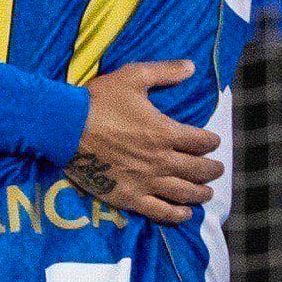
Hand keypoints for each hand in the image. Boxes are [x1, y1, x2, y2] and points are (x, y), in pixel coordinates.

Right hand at [63, 62, 220, 227]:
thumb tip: (192, 66)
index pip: (201, 141)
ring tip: (207, 193)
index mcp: (165, 132)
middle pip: (198, 169)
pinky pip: (160, 211)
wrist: (64, 127)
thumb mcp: (132, 77)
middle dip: (212, 169)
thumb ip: (164, 72)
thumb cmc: (99, 101)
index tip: (213, 142)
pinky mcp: (129, 196)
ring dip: (200, 193)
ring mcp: (146, 181)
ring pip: (184, 192)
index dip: (211, 141)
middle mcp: (161, 160)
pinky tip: (185, 214)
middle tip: (217, 169)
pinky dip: (176, 215)